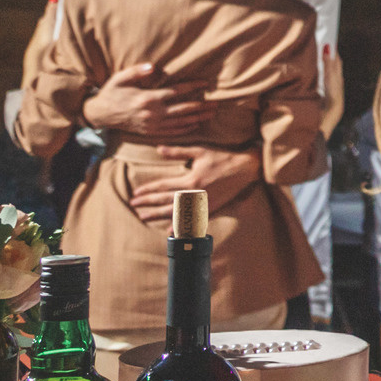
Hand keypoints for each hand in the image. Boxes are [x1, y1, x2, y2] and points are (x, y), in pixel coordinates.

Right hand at [81, 62, 211, 137]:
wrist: (101, 115)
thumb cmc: (112, 93)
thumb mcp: (120, 79)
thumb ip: (136, 71)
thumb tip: (153, 66)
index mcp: (147, 98)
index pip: (176, 91)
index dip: (192, 86)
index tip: (206, 83)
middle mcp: (152, 113)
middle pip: (183, 109)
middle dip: (201, 106)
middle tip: (217, 103)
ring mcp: (152, 124)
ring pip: (180, 122)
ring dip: (197, 118)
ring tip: (212, 114)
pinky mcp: (150, 132)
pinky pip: (172, 132)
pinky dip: (185, 129)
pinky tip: (196, 125)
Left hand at [125, 146, 260, 224]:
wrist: (247, 168)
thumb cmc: (223, 157)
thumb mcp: (200, 151)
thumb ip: (178, 152)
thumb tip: (158, 149)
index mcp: (191, 179)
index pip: (164, 186)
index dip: (148, 190)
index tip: (136, 193)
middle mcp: (195, 193)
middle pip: (166, 200)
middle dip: (148, 203)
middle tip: (133, 206)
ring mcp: (203, 203)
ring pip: (176, 212)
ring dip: (158, 215)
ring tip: (144, 217)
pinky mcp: (211, 208)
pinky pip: (192, 219)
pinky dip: (180, 226)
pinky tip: (170, 231)